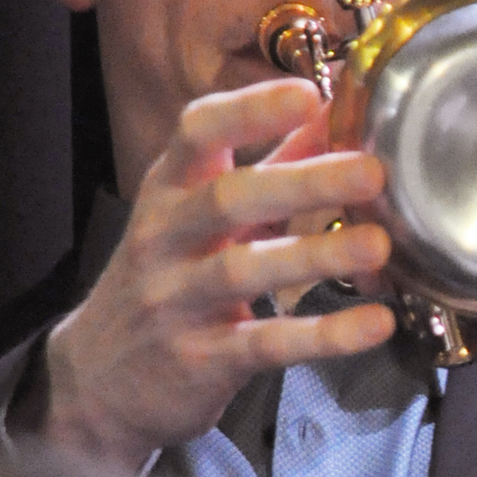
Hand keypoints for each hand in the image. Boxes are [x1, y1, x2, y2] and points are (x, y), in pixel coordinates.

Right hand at [31, 80, 395, 474]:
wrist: (98, 382)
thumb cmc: (166, 280)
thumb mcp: (199, 215)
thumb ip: (269, 166)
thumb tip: (333, 114)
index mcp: (168, 188)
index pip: (197, 133)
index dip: (251, 110)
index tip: (308, 94)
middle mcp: (165, 238)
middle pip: (228, 199)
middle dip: (302, 182)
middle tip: (371, 171)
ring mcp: (177, 302)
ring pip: (244, 271)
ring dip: (316, 255)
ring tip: (378, 245)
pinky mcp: (200, 361)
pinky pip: (266, 344)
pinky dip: (323, 336)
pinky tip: (374, 323)